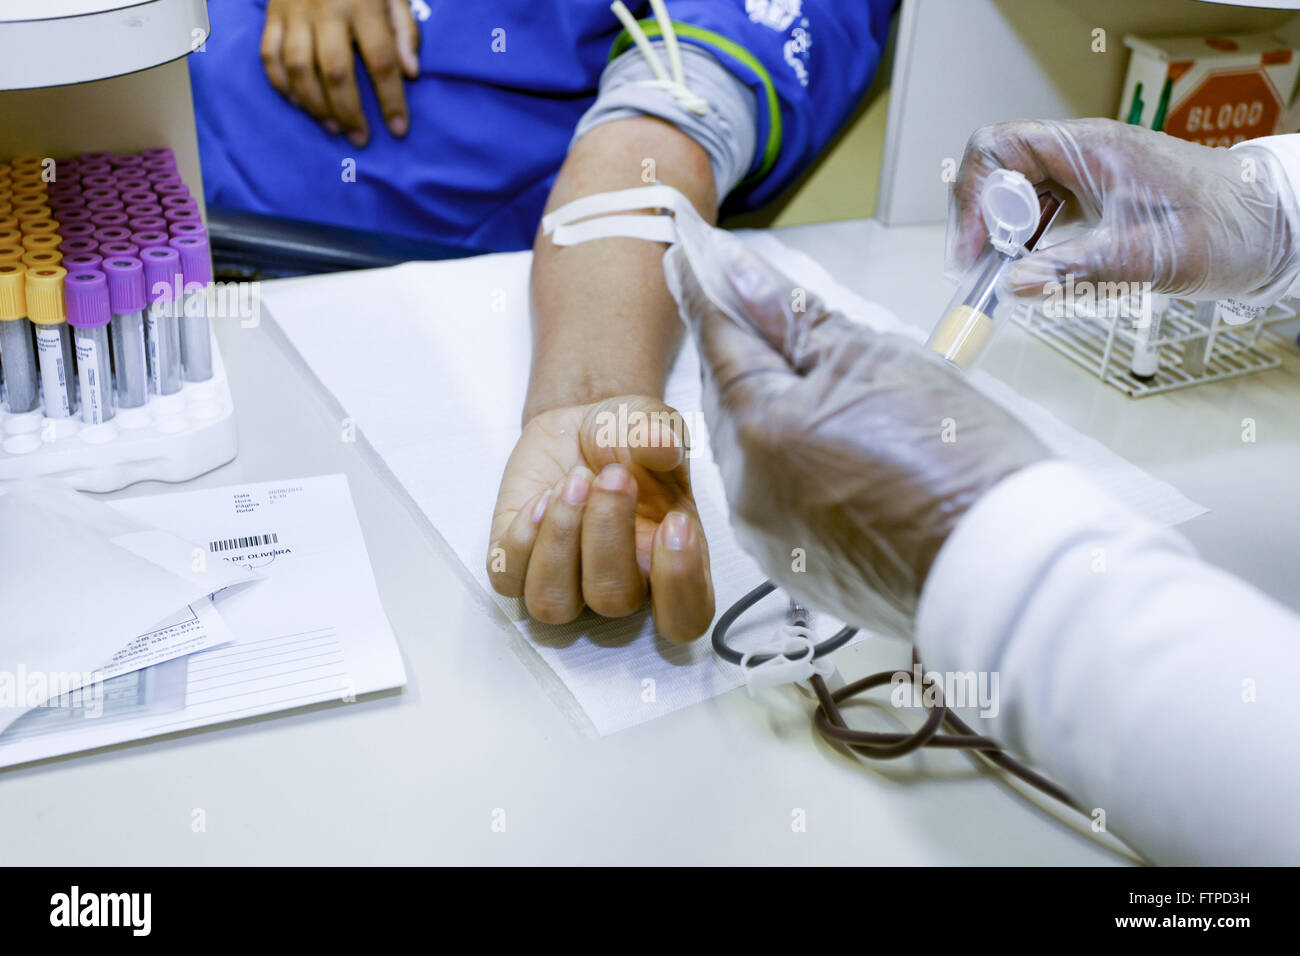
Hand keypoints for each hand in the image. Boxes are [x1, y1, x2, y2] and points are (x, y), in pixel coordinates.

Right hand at [261, 0, 418, 145]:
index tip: (399, 129)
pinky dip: (283, 85)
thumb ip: (404, 30)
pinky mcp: (272, 15)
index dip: (391, 100)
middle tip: (361, 139)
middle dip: (350, 112)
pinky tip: (300, 105)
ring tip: (334, 127)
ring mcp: (294, 13)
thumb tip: (411, 73)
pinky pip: (270, 56)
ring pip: (300, 69)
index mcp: (363, 5)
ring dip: (316, 105)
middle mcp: (326, 10)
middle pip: (336, 72)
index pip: (381, 61)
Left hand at [487, 395, 714, 642]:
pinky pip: (508, 580)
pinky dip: (522, 538)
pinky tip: (540, 496)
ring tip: (573, 483)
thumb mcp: (651, 422)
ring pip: (553, 604)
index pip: (685, 617)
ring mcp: (565, 581)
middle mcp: (619, 583)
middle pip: (612, 601)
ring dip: (560, 541)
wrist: (578, 426)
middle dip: (608, 534)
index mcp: (668, 563)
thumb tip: (661, 443)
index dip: (680, 584)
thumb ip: (661, 430)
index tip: (673, 522)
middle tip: (613, 476)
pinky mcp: (516, 566)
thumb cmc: (626, 438)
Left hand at [664, 232, 1046, 635]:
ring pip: (749, 450)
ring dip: (770, 410)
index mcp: (760, 430)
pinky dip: (791, 462)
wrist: (1006, 567)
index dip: (706, 289)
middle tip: (756, 308)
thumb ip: (798, 321)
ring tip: (819, 384)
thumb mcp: (881, 362)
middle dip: (745, 353)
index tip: (688, 255)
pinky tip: (830, 447)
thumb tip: (740, 280)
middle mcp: (746, 490)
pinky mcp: (795, 568)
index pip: (719, 338)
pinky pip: (774, 496)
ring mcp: (768, 536)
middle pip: (729, 398)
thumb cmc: (961, 463)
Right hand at [949, 118, 1299, 302]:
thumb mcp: (1151, 257)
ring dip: (1001, 237)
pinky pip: (1039, 214)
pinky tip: (1037, 273)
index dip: (975, 195)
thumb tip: (1017, 284)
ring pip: (1014, 195)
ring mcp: (1084, 176)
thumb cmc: (1226, 230)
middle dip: (982, 221)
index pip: (1000, 146)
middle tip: (987, 270)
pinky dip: (1026, 245)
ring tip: (1010, 277)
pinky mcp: (1091, 199)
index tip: (975, 247)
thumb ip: (1080, 270)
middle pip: (997, 170)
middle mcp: (1081, 155)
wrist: (1268, 227)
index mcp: (1091, 148)